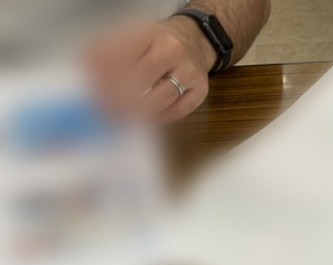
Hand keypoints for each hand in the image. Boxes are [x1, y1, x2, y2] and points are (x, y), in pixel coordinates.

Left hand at [85, 18, 216, 124]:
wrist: (194, 40)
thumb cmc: (155, 42)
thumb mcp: (130, 36)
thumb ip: (105, 51)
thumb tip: (87, 70)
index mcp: (148, 33)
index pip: (121, 56)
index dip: (104, 77)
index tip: (93, 91)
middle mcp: (171, 50)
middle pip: (141, 79)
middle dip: (118, 98)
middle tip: (104, 110)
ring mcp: (189, 71)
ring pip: (162, 98)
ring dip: (138, 112)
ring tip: (121, 118)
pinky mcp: (200, 90)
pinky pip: (178, 110)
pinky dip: (159, 118)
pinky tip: (145, 118)